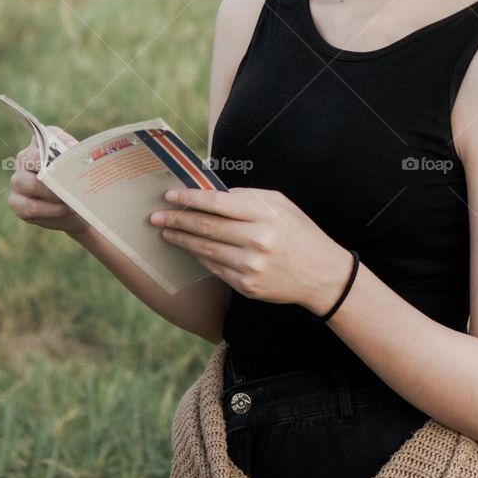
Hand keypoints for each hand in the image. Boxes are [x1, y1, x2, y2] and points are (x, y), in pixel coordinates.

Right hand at [8, 130, 88, 236]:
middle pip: (32, 159)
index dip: (59, 144)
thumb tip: (76, 152)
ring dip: (55, 193)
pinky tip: (65, 209)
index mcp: (40, 143)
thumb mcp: (80, 164)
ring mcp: (18, 180)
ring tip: (73, 199)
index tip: (72, 153)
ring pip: (32, 185)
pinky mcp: (17, 202)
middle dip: (55, 172)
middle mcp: (24, 158)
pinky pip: (31, 206)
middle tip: (72, 181)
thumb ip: (77, 155)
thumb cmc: (76, 179)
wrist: (73, 207)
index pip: (44, 136)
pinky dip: (51, 210)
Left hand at [149, 186, 352, 313]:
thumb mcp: (281, 204)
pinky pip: (215, 269)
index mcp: (265, 214)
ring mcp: (251, 266)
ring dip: (182, 240)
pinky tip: (189, 249)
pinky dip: (200, 257)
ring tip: (166, 232)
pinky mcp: (247, 286)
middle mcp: (257, 240)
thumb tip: (212, 191)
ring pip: (206, 250)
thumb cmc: (299, 232)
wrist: (321, 274)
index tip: (170, 195)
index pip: (218, 203)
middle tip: (155, 216)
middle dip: (177, 220)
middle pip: (206, 227)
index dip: (191, 199)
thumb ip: (247, 196)